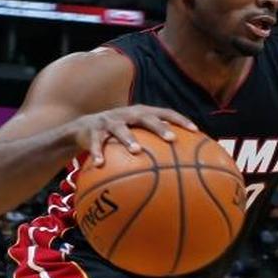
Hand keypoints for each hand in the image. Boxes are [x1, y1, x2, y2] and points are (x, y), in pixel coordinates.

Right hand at [71, 105, 197, 166]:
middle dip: (159, 127)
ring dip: (129, 139)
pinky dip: (97, 152)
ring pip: (120, 129)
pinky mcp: (91, 131)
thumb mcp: (135, 134)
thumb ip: (154, 144)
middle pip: (145, 117)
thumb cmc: (117, 135)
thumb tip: (181, 165)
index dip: (180, 119)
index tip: (195, 130)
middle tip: (172, 138)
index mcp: (140, 113)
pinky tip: (100, 164)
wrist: (82, 129)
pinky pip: (95, 143)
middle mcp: (126, 114)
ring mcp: (109, 121)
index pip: (164, 112)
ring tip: (137, 151)